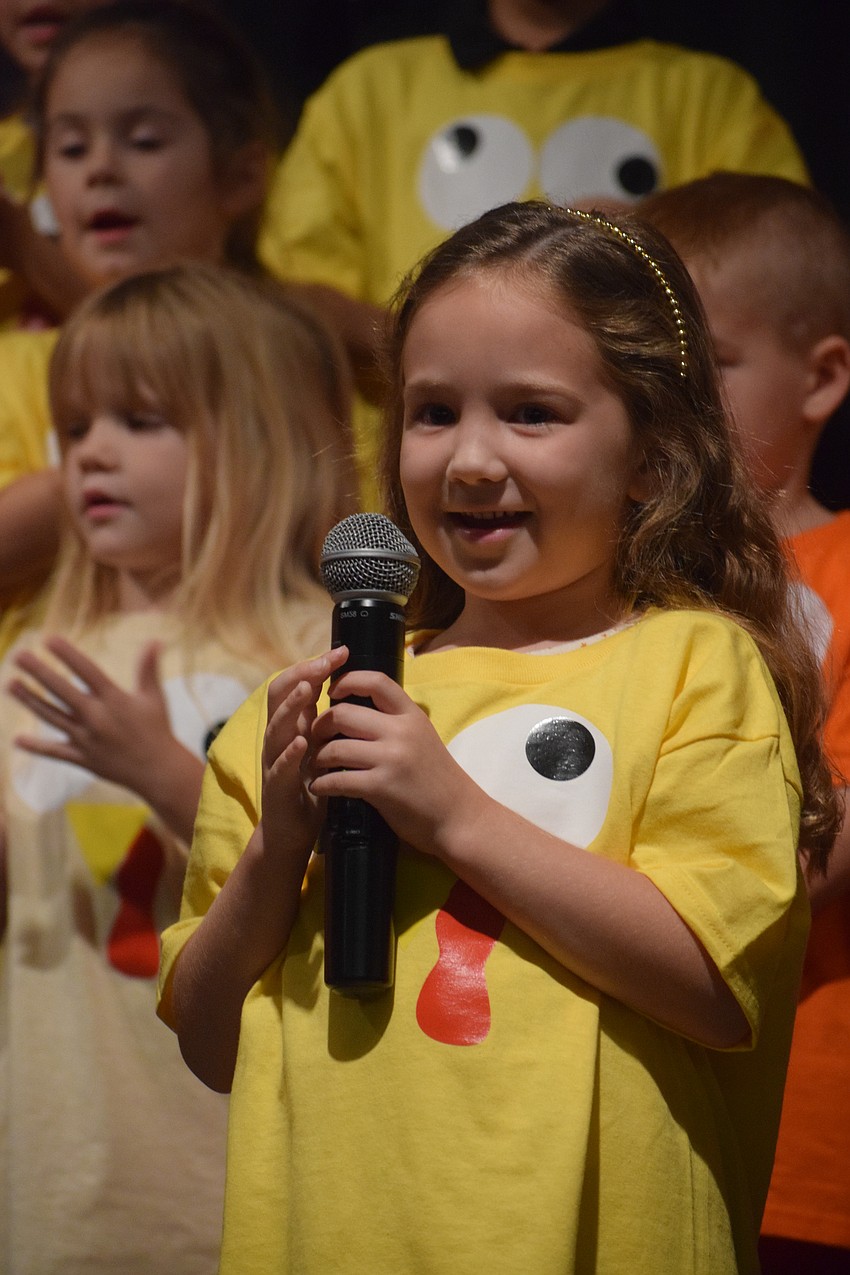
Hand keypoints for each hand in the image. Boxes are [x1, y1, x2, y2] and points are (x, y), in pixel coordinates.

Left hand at [8, 635, 173, 790]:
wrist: (158, 771)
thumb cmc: (157, 730)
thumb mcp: (154, 697)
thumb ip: (148, 668)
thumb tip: (155, 639)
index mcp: (114, 700)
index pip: (87, 671)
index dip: (68, 655)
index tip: (48, 639)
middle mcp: (97, 718)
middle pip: (61, 691)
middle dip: (38, 672)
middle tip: (18, 655)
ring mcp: (86, 740)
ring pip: (52, 717)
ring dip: (30, 700)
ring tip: (10, 684)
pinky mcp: (82, 758)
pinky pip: (55, 752)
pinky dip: (36, 747)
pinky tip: (16, 740)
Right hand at [258, 646, 348, 863]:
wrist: (293, 832)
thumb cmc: (314, 786)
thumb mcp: (324, 748)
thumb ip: (330, 721)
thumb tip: (357, 690)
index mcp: (294, 725)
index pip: (297, 685)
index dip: (314, 666)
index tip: (340, 652)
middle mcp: (280, 738)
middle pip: (280, 697)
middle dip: (302, 676)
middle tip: (323, 663)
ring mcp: (274, 761)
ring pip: (276, 728)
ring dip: (292, 708)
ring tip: (307, 690)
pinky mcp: (276, 788)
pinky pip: (279, 768)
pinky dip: (289, 754)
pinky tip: (301, 744)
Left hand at [309, 668, 476, 856]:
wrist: (459, 815)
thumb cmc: (437, 777)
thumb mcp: (421, 736)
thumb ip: (394, 721)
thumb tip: (356, 706)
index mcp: (411, 715)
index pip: (375, 681)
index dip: (347, 680)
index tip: (332, 692)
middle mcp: (401, 731)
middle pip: (343, 713)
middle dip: (320, 725)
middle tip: (314, 737)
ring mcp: (391, 759)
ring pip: (335, 748)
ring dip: (318, 757)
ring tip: (315, 764)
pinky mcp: (382, 787)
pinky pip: (338, 780)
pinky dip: (322, 784)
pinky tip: (319, 787)